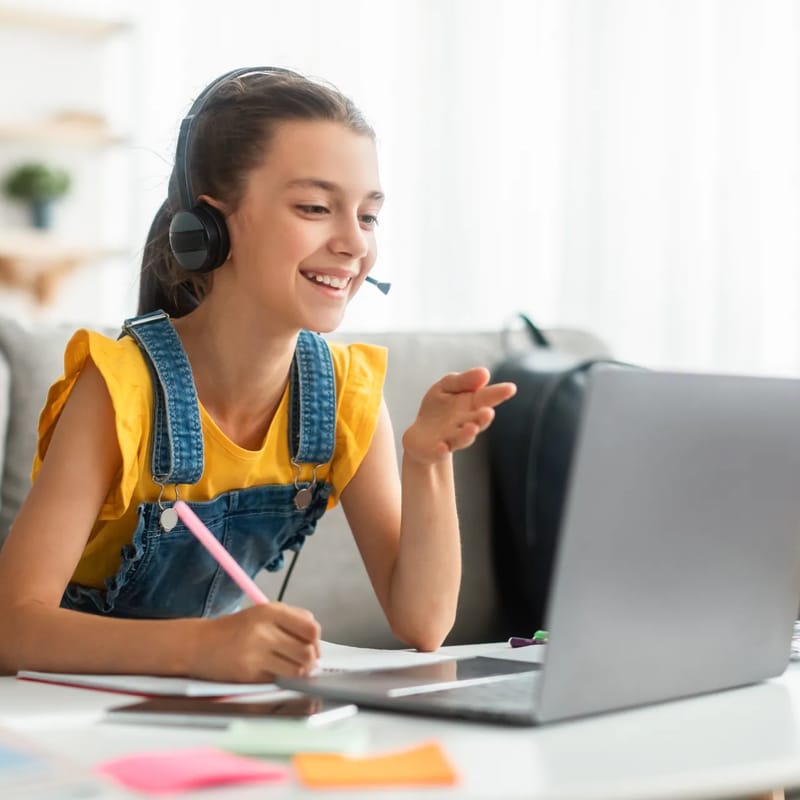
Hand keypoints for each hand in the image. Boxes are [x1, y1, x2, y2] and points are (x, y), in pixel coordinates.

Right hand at [191, 603, 320, 682]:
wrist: (199, 644)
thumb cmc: (235, 629)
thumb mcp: (262, 613)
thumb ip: (291, 619)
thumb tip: (315, 638)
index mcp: (270, 611)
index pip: (311, 628)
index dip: (317, 641)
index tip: (313, 647)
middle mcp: (264, 630)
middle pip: (307, 651)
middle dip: (311, 659)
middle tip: (305, 661)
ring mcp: (256, 654)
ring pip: (297, 669)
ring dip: (299, 671)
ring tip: (290, 668)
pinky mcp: (249, 674)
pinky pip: (278, 679)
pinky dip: (279, 678)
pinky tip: (269, 671)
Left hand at [402, 367, 516, 463]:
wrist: (422, 436)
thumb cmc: (439, 408)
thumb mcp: (446, 387)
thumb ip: (464, 380)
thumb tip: (485, 373)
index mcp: (472, 405)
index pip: (487, 398)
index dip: (498, 393)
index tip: (510, 388)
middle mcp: (465, 424)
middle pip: (477, 421)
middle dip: (482, 418)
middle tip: (488, 413)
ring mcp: (452, 439)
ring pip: (462, 438)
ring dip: (467, 434)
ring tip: (471, 428)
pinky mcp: (437, 451)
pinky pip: (440, 452)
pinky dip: (441, 451)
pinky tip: (441, 447)